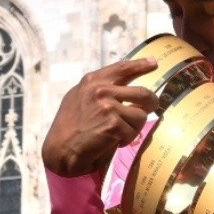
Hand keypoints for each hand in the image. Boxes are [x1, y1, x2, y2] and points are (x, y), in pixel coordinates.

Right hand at [42, 58, 159, 177]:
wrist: (60, 149)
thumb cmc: (70, 126)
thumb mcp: (79, 97)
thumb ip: (99, 89)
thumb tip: (123, 86)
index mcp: (93, 81)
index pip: (123, 68)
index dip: (141, 65)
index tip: (153, 63)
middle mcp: (101, 90)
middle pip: (143, 93)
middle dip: (151, 104)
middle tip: (149, 110)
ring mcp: (108, 106)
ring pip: (141, 115)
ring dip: (134, 127)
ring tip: (118, 133)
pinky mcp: (113, 124)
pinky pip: (133, 132)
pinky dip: (126, 139)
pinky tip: (112, 142)